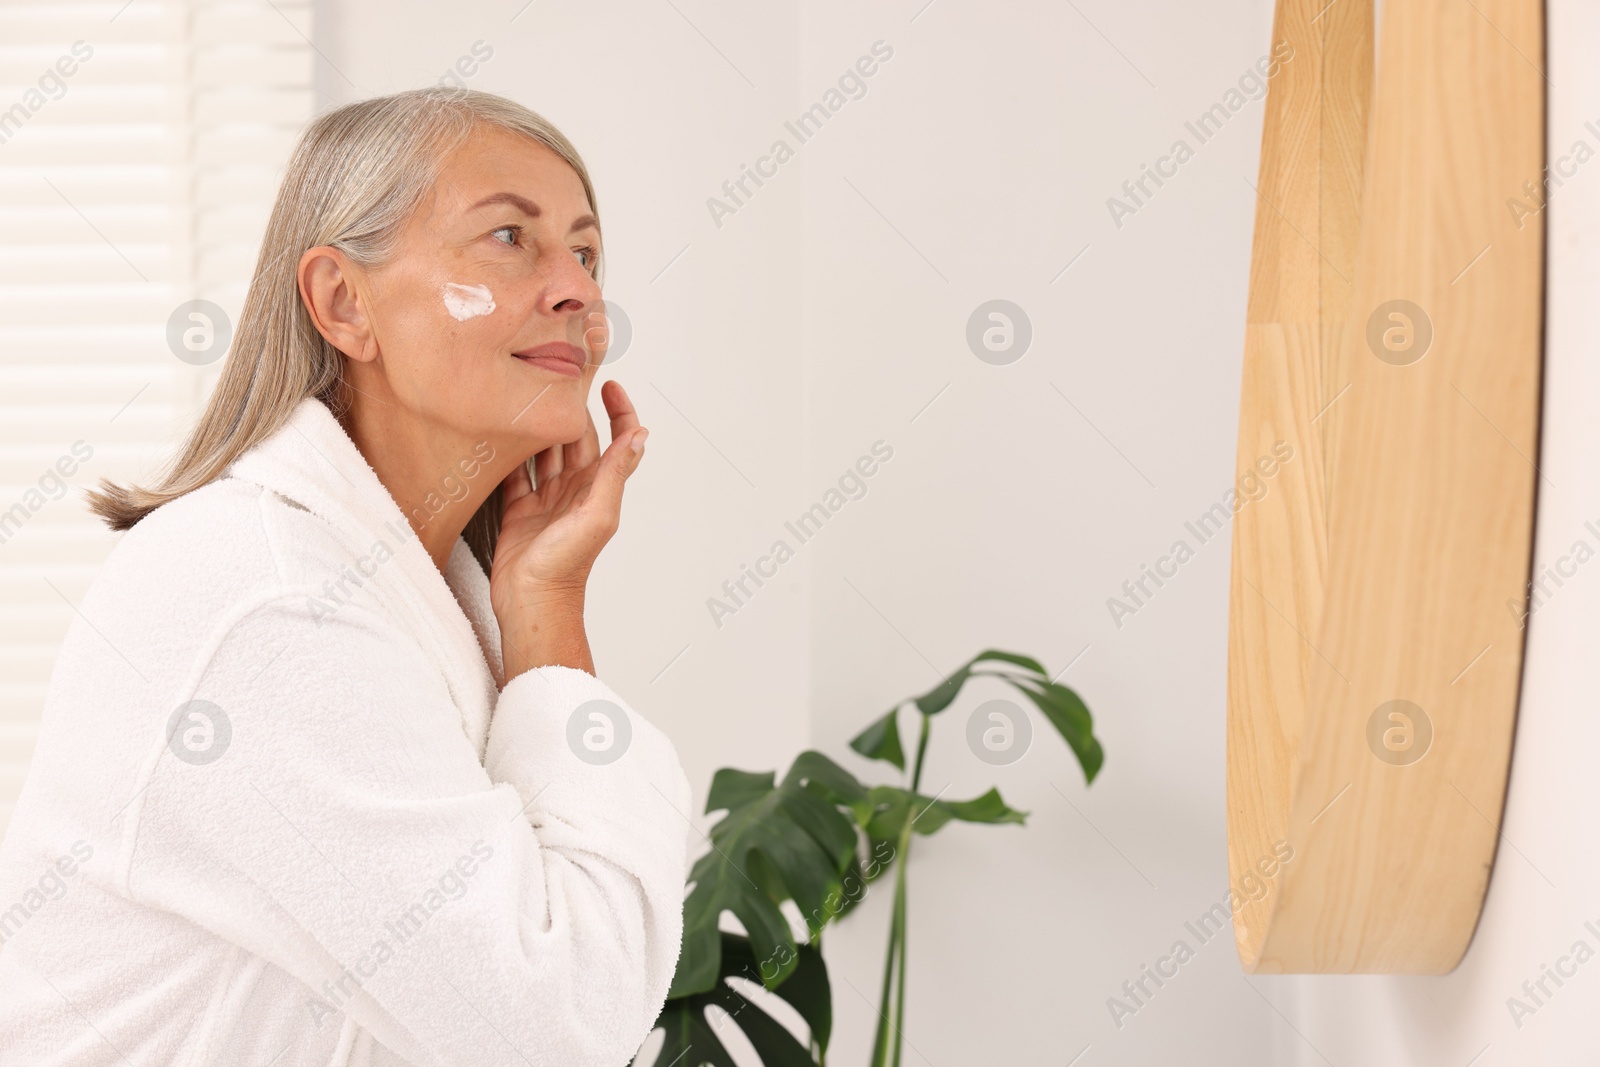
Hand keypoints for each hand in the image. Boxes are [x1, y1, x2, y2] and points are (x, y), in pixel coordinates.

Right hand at [490, 380, 647, 677]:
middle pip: (576, 438)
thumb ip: (613, 475)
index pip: (616, 440)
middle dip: (571, 407)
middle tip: (559, 374)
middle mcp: (575, 489)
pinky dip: (510, 452)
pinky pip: (515, 472)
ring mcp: (547, 498)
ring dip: (540, 425)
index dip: (618, 412)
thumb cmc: (567, 567)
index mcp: (598, 487)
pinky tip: (501, 430)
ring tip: (528, 392)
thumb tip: (639, 435)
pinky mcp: (519, 508)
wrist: (531, 602)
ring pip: (544, 450)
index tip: (610, 384)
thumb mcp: (597, 517)